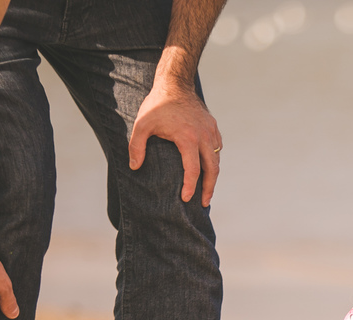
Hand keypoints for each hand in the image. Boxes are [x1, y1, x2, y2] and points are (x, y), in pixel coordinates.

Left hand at [128, 82, 222, 206]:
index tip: (186, 199)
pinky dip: (214, 160)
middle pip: (212, 170)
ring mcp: (210, 131)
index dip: (190, 187)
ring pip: (216, 160)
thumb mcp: (141, 124)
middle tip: (203, 203)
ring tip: (206, 189)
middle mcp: (204, 137)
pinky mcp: (213, 126)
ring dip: (212, 176)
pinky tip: (207, 167)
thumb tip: (135, 167)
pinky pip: (217, 148)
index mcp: (188, 139)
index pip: (193, 171)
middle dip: (208, 189)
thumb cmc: (157, 104)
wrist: (175, 83)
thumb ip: (136, 147)